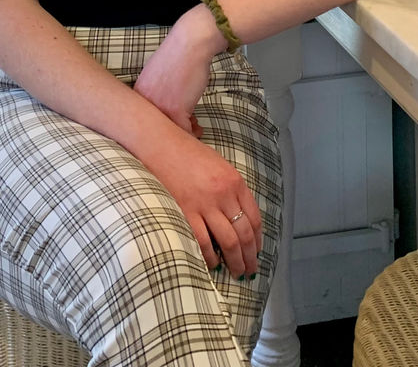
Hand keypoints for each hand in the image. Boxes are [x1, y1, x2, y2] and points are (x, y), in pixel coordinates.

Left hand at [133, 21, 212, 134]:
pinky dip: (193, 133)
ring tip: (194, 128)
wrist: (191, 43)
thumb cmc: (180, 56)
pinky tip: (198, 128)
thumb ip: (156, 94)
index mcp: (138, 94)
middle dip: (173, 132)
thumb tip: (164, 110)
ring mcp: (159, 107)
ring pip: (171, 132)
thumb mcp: (158, 76)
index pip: (146, 120)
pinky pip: (185, 131)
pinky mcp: (175, 110)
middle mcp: (144, 102)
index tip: (173, 125)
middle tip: (185, 129)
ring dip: (184, 133)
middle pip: (156, 129)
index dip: (162, 125)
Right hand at [140, 127, 262, 278]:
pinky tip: (213, 264)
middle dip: (249, 256)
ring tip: (236, 272)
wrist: (160, 144)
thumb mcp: (218, 165)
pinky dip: (210, 257)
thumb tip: (238, 218)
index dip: (257, 240)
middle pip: (244, 233)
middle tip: (250, 271)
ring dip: (235, 261)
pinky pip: (203, 242)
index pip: (254, 217)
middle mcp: (223, 194)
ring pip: (228, 241)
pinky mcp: (185, 212)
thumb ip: (230, 189)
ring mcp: (204, 204)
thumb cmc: (188, 153)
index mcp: (234, 181)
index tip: (257, 252)